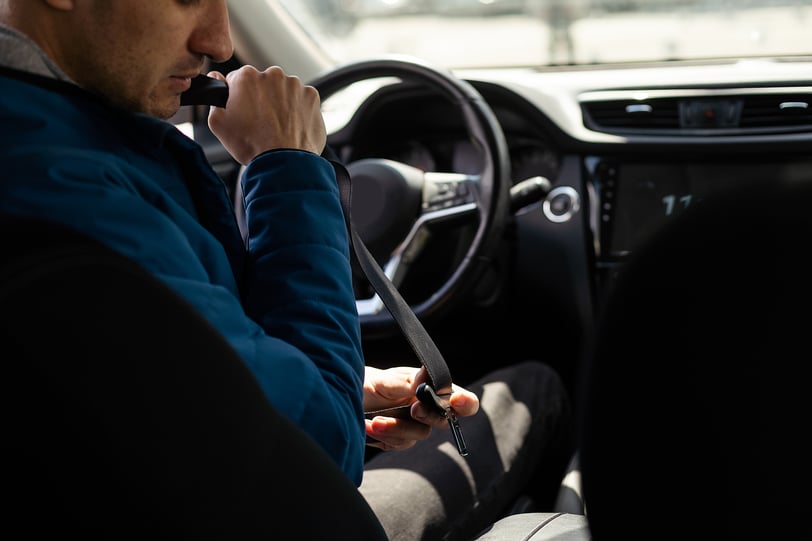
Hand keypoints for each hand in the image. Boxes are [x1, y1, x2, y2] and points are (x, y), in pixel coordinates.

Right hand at [207, 65, 325, 163]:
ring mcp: (294, 85)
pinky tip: (291, 126)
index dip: (239, 97)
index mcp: (246, 77)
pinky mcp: (312, 96)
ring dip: (281, 103)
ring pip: (284, 90)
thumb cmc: (252, 145)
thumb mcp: (218, 124)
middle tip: (261, 122)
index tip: (243, 111)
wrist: (284, 161)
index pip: (238, 79)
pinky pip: (302, 100)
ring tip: (277, 127)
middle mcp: (272, 74)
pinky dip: (298, 110)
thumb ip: (214, 97)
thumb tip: (216, 79)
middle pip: (263, 83)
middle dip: (261, 98)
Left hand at [363, 366, 478, 450]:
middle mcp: (426, 408)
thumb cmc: (366, 383)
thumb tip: (428, 374)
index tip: (455, 401)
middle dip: (428, 416)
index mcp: (429, 388)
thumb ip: (407, 382)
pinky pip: (400, 444)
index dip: (465, 402)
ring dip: (397, 428)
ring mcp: (413, 426)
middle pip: (443, 420)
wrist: (345, 398)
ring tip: (374, 420)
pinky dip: (384, 436)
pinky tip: (368, 427)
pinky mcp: (398, 440)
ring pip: (419, 434)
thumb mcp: (384, 380)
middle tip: (413, 409)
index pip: (459, 399)